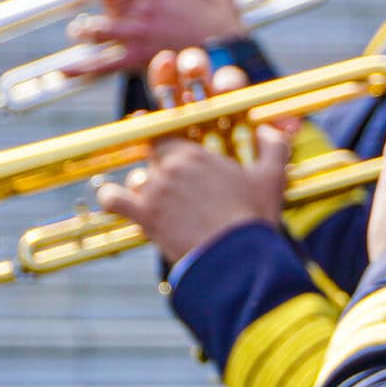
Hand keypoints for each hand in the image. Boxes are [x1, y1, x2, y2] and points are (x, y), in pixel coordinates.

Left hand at [95, 50, 291, 265]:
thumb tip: (269, 130)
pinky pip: (112, 199)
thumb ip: (274, 146)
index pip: (169, 136)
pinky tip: (116, 202)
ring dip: (143, 188)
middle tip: (175, 184)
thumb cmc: (253, 216)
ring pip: (136, 179)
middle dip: (162, 169)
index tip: (170, 148)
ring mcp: (154, 190)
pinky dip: (112, 198)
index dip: (169, 144)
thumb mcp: (272, 178)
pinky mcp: (143, 215)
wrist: (234, 256)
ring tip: (159, 203)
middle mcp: (170, 167)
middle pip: (153, 158)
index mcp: (197, 154)